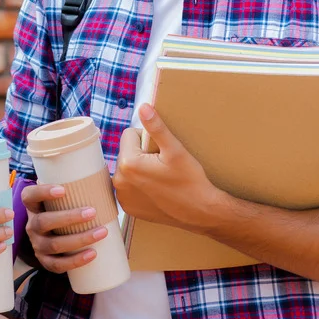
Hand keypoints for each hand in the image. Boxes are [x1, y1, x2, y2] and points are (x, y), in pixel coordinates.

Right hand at [22, 182, 104, 275]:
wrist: (53, 237)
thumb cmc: (64, 210)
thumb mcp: (64, 199)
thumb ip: (79, 187)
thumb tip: (113, 177)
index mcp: (33, 206)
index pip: (29, 196)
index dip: (43, 192)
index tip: (63, 189)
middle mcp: (31, 225)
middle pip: (44, 222)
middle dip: (69, 217)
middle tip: (92, 212)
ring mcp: (37, 245)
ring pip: (54, 244)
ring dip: (79, 239)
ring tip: (101, 232)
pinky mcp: (45, 261)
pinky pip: (58, 264)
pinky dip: (76, 260)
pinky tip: (92, 254)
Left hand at [113, 105, 225, 234]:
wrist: (200, 212)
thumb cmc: (190, 180)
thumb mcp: (175, 150)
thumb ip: (156, 128)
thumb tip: (143, 107)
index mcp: (128, 163)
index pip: (129, 135)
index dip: (147, 139)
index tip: (161, 152)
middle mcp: (119, 181)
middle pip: (127, 152)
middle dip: (142, 155)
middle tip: (163, 166)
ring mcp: (122, 197)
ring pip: (128, 169)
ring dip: (139, 170)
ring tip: (161, 178)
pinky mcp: (127, 207)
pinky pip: (128, 186)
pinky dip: (139, 186)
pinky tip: (156, 191)